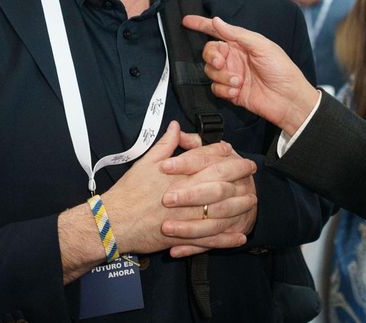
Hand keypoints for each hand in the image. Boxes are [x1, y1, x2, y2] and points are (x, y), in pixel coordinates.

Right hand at [58, 122, 255, 282]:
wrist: (112, 222)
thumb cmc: (128, 191)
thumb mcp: (145, 162)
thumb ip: (165, 144)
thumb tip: (176, 126)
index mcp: (179, 174)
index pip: (208, 159)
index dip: (225, 154)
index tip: (235, 152)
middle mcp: (186, 193)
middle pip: (221, 182)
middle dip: (240, 175)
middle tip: (252, 170)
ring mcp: (186, 216)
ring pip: (220, 211)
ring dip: (239, 206)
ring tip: (252, 201)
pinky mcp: (183, 236)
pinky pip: (210, 239)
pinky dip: (226, 239)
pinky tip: (240, 237)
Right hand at [182, 15, 318, 135]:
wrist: (288, 99)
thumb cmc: (281, 69)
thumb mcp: (261, 46)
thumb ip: (237, 34)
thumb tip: (216, 21)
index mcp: (242, 44)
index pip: (217, 32)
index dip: (201, 25)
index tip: (186, 21)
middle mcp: (234, 58)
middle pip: (209, 52)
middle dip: (212, 57)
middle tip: (221, 63)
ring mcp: (232, 75)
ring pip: (210, 72)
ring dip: (222, 77)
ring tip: (239, 82)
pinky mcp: (231, 92)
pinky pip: (215, 89)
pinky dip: (224, 90)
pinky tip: (237, 92)